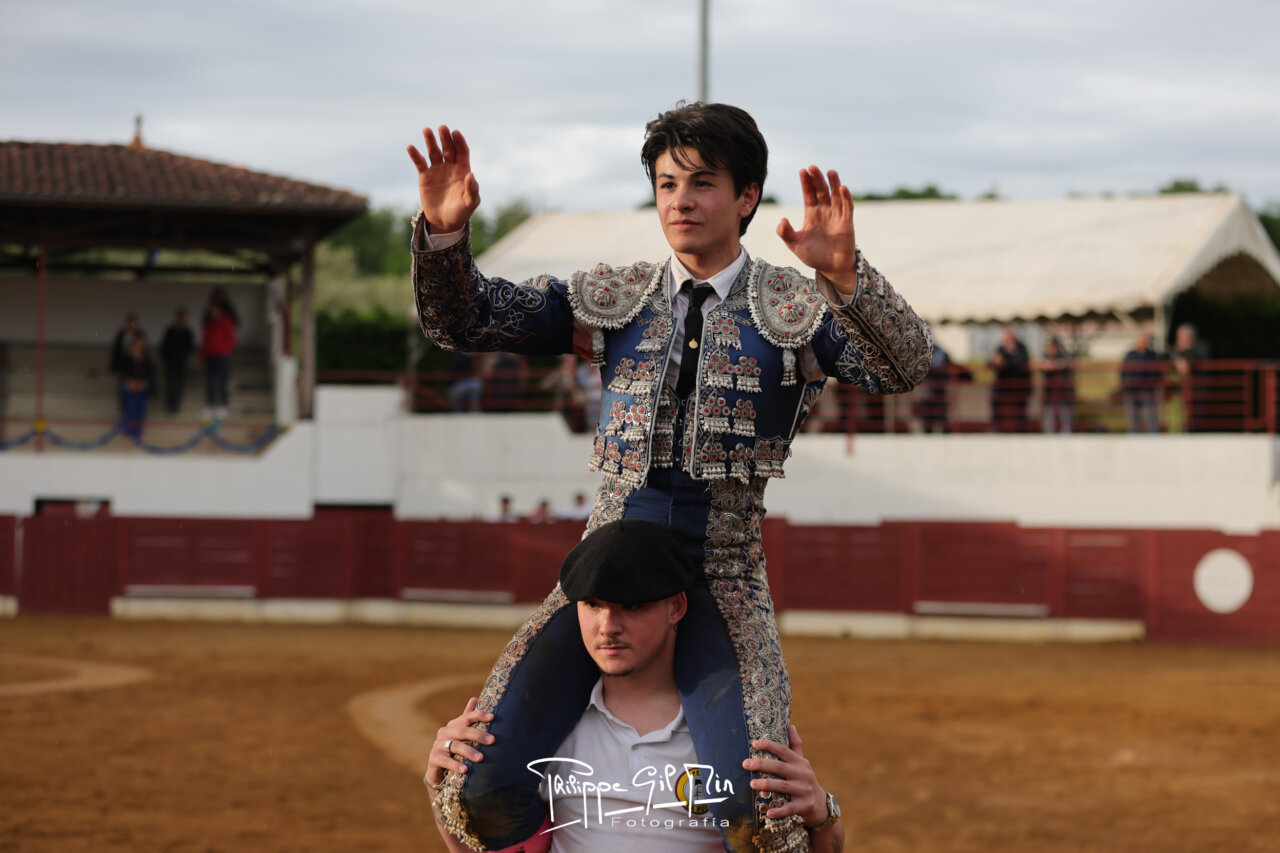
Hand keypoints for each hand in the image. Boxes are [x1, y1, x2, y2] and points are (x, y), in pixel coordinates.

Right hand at [407, 125, 480, 232]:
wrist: (444, 222)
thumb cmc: (461, 212)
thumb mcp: (470, 203)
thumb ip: (472, 189)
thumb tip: (471, 175)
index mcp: (463, 170)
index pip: (462, 152)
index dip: (459, 142)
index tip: (455, 132)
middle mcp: (450, 167)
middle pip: (448, 148)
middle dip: (445, 138)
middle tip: (442, 127)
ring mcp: (437, 170)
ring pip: (434, 152)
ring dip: (430, 141)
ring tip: (427, 130)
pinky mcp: (425, 176)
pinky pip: (420, 163)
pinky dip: (415, 155)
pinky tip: (410, 147)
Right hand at [425, 697, 493, 788]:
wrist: (439, 770)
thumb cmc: (454, 749)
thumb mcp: (462, 734)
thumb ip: (467, 718)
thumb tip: (474, 698)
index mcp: (453, 725)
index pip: (466, 717)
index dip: (478, 715)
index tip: (492, 717)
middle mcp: (445, 733)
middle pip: (462, 731)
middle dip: (478, 735)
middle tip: (492, 740)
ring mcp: (438, 745)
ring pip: (455, 746)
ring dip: (469, 751)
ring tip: (481, 758)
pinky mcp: (434, 759)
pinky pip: (445, 761)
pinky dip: (455, 765)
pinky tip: (465, 770)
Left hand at [744, 724, 830, 827]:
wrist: (821, 805)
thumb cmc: (805, 779)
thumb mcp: (803, 762)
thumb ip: (796, 745)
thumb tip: (790, 724)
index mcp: (800, 762)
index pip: (783, 750)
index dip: (769, 745)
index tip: (754, 743)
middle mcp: (803, 774)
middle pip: (780, 767)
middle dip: (762, 764)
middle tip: (745, 764)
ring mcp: (804, 790)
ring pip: (783, 787)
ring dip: (767, 784)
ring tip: (752, 784)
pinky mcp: (804, 806)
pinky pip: (789, 809)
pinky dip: (779, 811)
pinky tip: (767, 812)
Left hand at [777, 167, 857, 293]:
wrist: (831, 268)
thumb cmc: (813, 256)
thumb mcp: (795, 245)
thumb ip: (786, 233)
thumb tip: (782, 219)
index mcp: (811, 214)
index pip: (809, 194)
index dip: (806, 183)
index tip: (802, 170)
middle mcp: (825, 211)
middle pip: (821, 191)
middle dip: (817, 179)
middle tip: (813, 167)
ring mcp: (837, 215)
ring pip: (835, 195)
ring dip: (834, 183)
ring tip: (830, 171)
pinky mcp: (847, 223)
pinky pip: (847, 207)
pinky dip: (846, 198)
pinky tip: (842, 188)